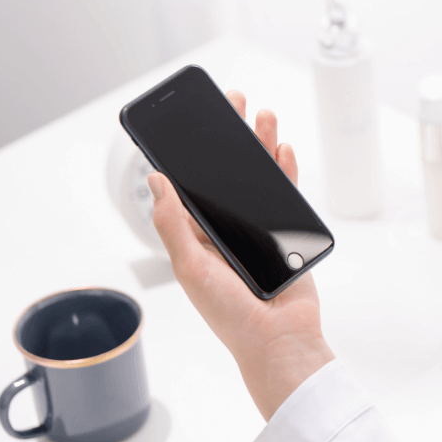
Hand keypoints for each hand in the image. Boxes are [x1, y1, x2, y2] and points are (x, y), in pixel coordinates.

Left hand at [147, 90, 334, 420]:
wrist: (277, 339)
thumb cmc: (230, 315)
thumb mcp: (191, 267)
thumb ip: (173, 223)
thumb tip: (156, 181)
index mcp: (196, 234)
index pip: (189, 182)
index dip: (190, 150)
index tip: (191, 121)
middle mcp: (224, 227)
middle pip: (226, 171)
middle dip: (231, 136)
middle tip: (233, 102)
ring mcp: (256, 229)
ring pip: (257, 176)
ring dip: (261, 144)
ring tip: (262, 117)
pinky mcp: (285, 233)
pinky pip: (285, 193)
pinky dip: (285, 169)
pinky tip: (283, 150)